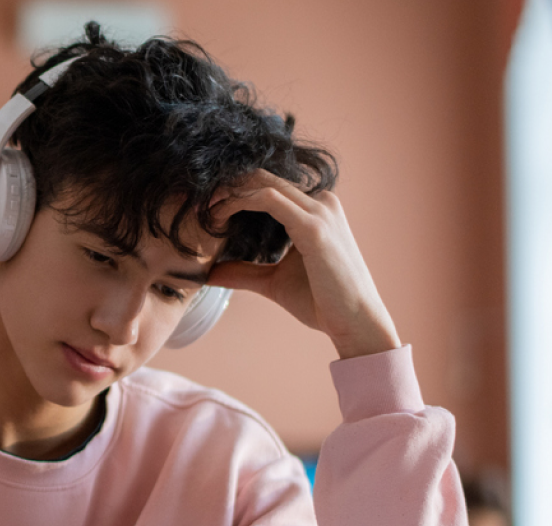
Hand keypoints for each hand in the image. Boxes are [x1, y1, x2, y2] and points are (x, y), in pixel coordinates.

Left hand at [208, 169, 401, 358]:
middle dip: (226, 188)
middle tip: (197, 205)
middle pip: (263, 178)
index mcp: (315, 210)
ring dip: (228, 194)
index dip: (234, 193)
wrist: (355, 321)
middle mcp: (320, 202)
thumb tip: (210, 273)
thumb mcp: (273, 281)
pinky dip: (239, 202)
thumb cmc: (322, 301)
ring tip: (204, 213)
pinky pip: (268, 199)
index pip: (268, 187)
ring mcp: (319, 211)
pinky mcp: (313, 226)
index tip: (205, 210)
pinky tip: (218, 217)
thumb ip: (244, 273)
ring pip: (263, 183)